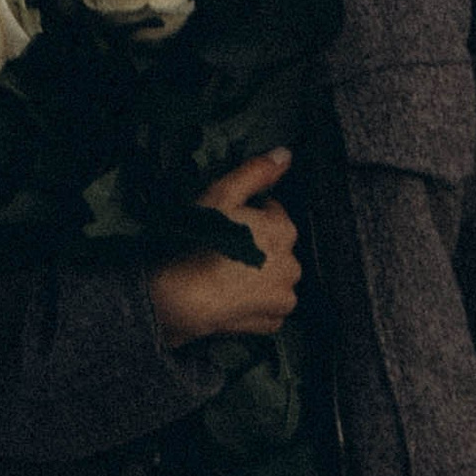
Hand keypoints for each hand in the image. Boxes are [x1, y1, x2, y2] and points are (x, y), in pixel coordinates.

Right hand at [148, 148, 301, 346]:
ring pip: (275, 277)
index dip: (249, 215)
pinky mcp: (273, 321)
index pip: (272, 213)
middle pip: (276, 247)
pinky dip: (256, 301)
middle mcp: (293, 263)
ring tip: (226, 274)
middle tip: (224, 248)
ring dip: (260, 274)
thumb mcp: (223, 195)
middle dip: (257, 245)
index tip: (227, 223)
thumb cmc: (199, 242)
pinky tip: (233, 296)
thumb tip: (285, 153)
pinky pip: (269, 306)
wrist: (182, 297)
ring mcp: (284, 295)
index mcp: (284, 230)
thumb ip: (256, 172)